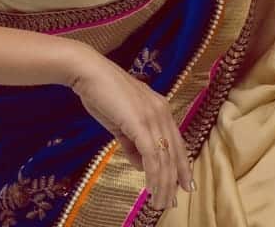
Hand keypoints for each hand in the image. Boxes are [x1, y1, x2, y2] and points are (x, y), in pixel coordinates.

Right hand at [70, 43, 193, 210]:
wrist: (90, 73)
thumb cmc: (102, 94)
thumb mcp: (121, 122)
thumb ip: (132, 142)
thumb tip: (139, 164)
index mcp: (160, 108)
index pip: (177, 141)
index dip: (181, 164)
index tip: (184, 185)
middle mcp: (162, 111)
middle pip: (175, 151)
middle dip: (176, 179)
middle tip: (174, 201)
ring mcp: (153, 116)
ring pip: (165, 157)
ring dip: (164, 183)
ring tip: (161, 202)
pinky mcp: (141, 123)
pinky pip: (152, 155)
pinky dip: (153, 174)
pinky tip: (152, 188)